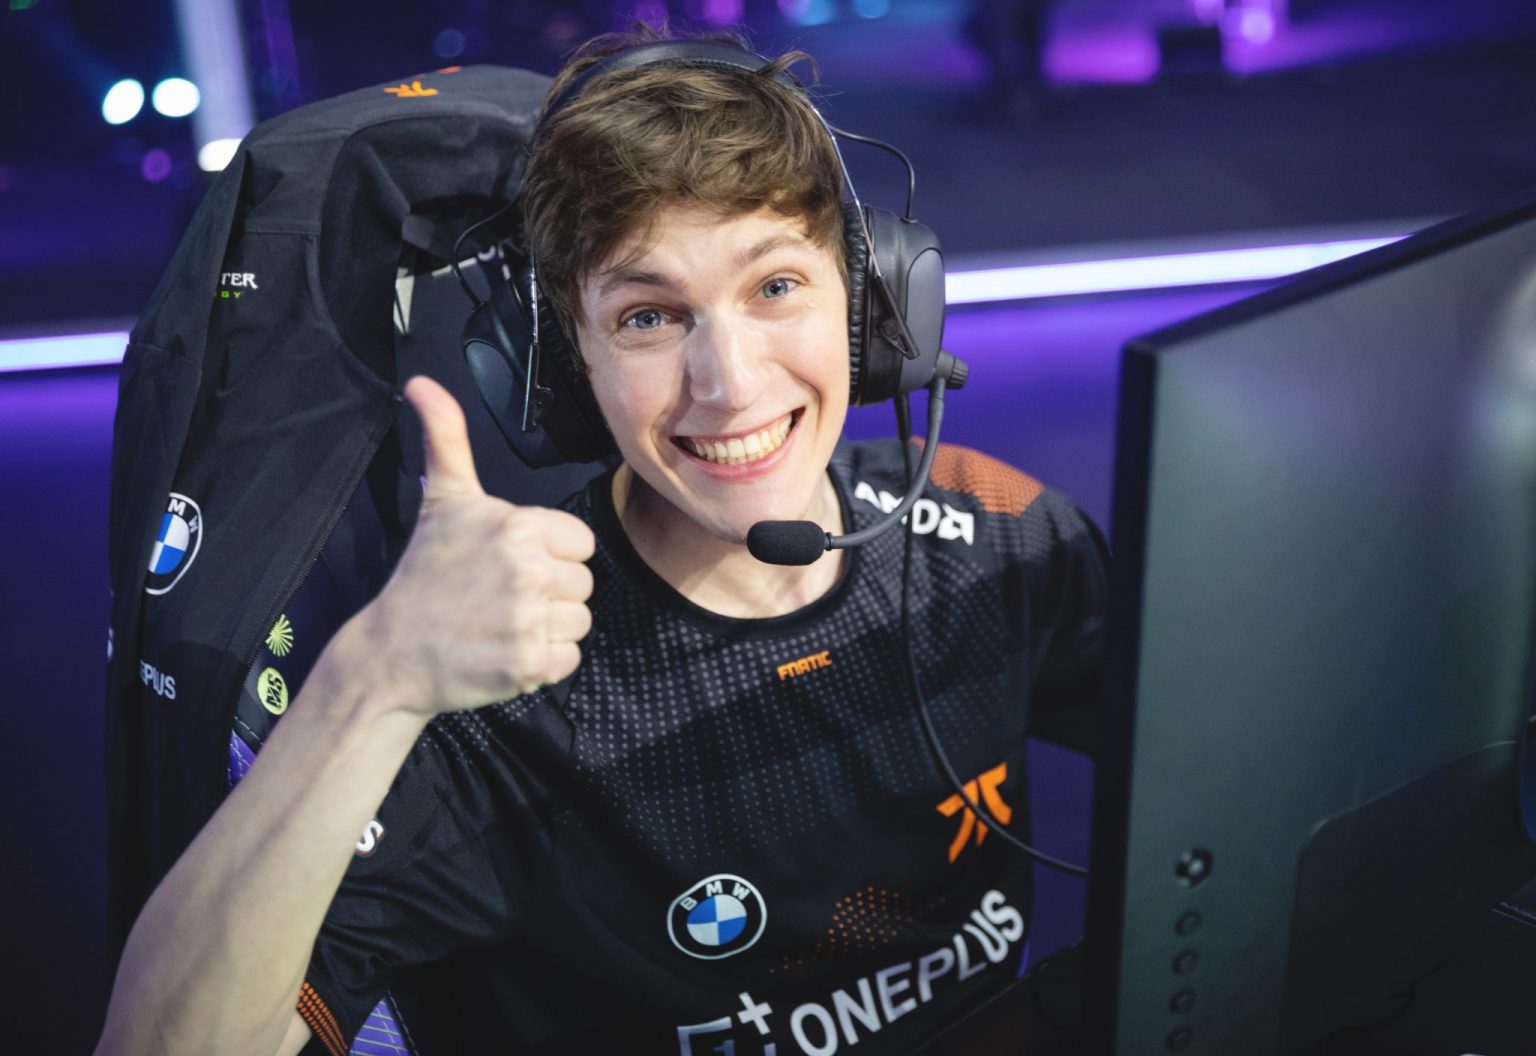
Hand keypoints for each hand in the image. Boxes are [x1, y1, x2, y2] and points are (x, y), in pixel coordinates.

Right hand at [349, 376, 595, 718]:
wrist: (390, 652)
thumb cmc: (424, 574)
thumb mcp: (441, 499)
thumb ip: (445, 437)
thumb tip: (420, 382)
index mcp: (518, 526)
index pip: (580, 543)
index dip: (551, 556)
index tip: (510, 565)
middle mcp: (527, 570)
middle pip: (583, 583)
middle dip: (550, 594)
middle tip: (500, 598)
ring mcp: (528, 619)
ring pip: (579, 622)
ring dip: (549, 629)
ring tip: (502, 625)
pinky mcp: (528, 664)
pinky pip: (568, 659)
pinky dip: (542, 664)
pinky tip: (505, 651)